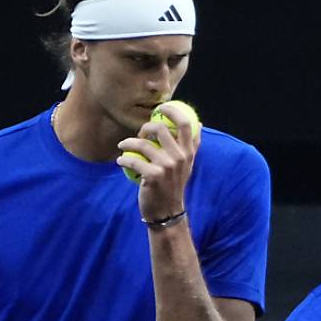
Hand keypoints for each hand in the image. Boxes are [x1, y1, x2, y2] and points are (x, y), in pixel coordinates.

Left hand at [116, 103, 200, 221]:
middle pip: (160, 128)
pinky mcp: (153, 176)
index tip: (161, 108)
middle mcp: (180, 157)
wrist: (167, 212)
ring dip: (128, 143)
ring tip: (123, 146)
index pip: (185, 123)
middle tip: (139, 134)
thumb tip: (200, 124)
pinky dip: (123, 160)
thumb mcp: (188, 166)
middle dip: (145, 127)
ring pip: (142, 143)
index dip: (172, 111)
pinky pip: (133, 160)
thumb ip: (192, 146)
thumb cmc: (174, 186)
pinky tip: (120, 162)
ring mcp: (167, 166)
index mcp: (188, 152)